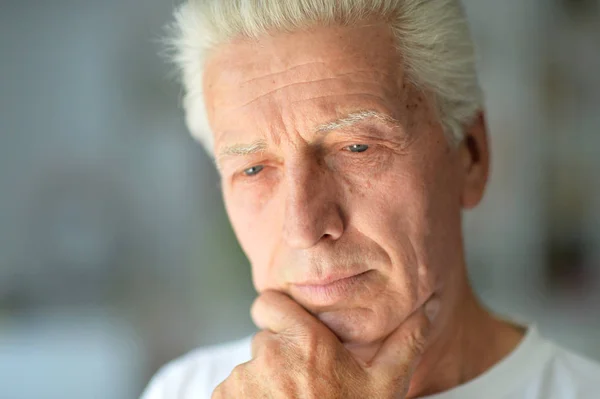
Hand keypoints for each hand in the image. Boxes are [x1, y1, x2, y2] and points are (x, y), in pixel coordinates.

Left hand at [212, 291, 439, 398]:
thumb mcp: (385, 385)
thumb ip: (404, 342)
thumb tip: (429, 308)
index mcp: (304, 341)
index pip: (268, 302)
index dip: (278, 313)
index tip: (291, 330)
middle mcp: (268, 354)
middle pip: (265, 339)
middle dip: (280, 355)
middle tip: (303, 384)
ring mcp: (242, 379)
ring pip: (249, 367)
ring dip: (263, 381)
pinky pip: (233, 390)